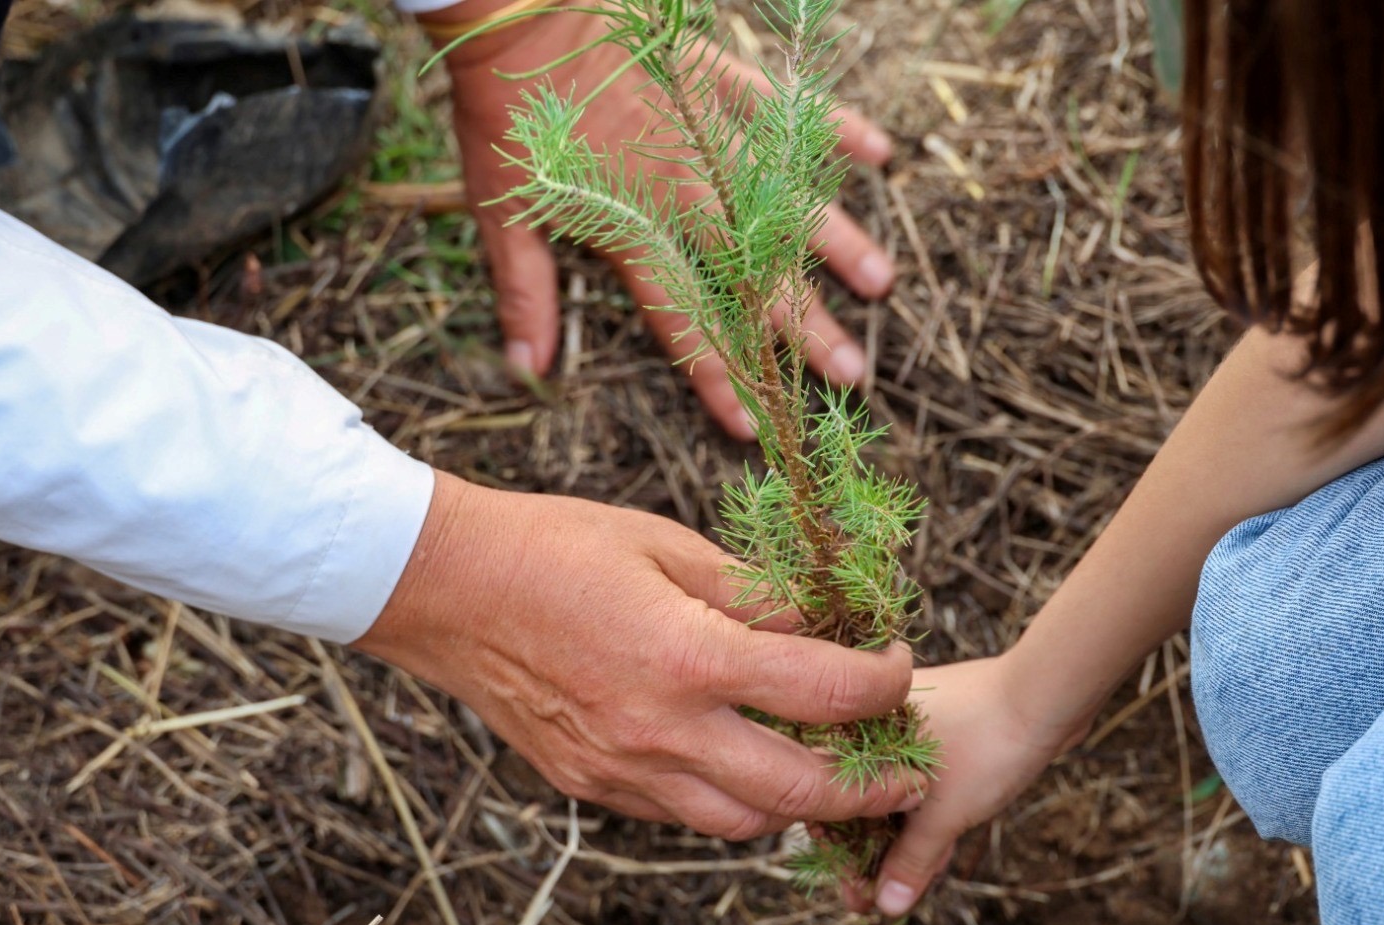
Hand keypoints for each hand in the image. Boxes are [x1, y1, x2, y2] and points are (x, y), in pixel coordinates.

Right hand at [355, 471, 919, 838]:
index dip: (883, 681)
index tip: (897, 663)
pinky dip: (729, 800)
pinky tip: (743, 761)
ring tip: (831, 772)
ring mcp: (622, 770)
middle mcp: (660, 730)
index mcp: (689, 656)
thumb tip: (824, 624)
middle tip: (908, 769)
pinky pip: (682, 814)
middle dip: (872, 786)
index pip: (825, 692)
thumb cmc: (557, 547)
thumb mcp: (667, 546)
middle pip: (799, 792)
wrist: (445, 589)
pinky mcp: (590, 786)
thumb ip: (753, 595)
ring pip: (743, 824)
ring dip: (800, 805)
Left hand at [433, 2, 896, 438]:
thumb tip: (526, 371)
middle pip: (753, 275)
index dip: (717, 377)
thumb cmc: (504, 114)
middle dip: (804, 330)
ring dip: (834, 243)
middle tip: (854, 373)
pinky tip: (880, 152)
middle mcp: (684, 192)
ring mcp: (709, 135)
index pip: (683, 321)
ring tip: (880, 282)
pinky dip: (831, 126)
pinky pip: (783, 108)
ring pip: (782, 200)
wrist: (514, 12)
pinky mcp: (717, 79)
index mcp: (633, 230)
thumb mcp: (502, 211)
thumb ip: (524, 293)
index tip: (750, 424)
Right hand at [845, 656, 1089, 915]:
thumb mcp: (942, 814)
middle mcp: (877, 723)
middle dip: (869, 855)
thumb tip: (886, 907)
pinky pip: (922, 785)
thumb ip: (910, 861)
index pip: (833, 801)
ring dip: (898, 841)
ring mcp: (912, 727)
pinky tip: (932, 858)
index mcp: (859, 729)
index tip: (854, 896)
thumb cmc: (985, 744)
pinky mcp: (945, 734)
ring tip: (900, 889)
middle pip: (861, 802)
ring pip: (893, 795)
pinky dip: (924, 820)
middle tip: (872, 902)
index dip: (842, 856)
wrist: (1047, 695)